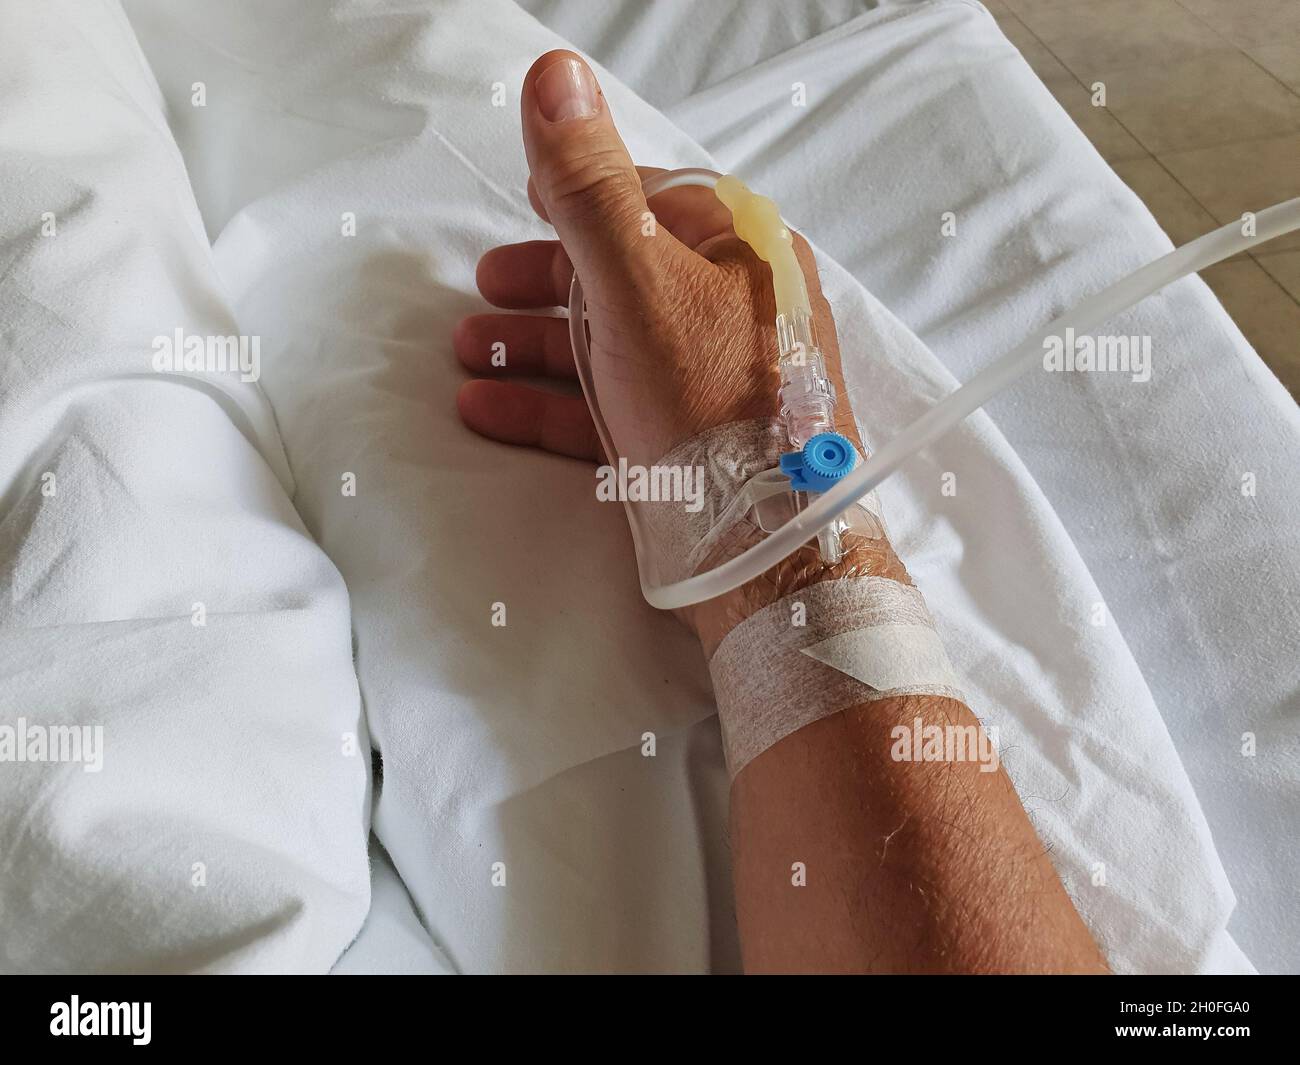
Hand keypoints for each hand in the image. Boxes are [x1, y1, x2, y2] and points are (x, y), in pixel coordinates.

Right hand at [454, 51, 902, 640]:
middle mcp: (734, 312)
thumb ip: (591, 185)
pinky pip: (610, 410)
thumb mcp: (639, 281)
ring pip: (609, 348)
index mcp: (740, 253)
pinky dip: (549, 405)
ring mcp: (712, 383)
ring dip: (531, 346)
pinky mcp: (691, 444)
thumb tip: (555, 73)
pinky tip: (486, 408)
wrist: (763, 550)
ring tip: (463, 354)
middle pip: (623, 279)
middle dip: (543, 283)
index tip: (527, 198)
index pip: (657, 200)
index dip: (585, 197)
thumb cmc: (710, 401)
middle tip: (481, 290)